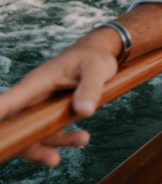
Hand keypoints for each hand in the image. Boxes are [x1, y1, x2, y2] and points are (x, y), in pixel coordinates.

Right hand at [0, 42, 117, 165]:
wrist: (97, 55)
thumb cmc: (92, 57)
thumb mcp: (96, 68)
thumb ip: (90, 87)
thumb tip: (84, 111)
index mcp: (38, 82)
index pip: (11, 100)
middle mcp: (35, 97)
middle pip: (19, 126)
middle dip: (30, 146)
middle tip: (52, 159)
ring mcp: (43, 108)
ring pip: (36, 134)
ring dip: (54, 145)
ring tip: (83, 139)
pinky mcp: (54, 116)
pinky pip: (52, 134)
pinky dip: (65, 140)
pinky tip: (82, 138)